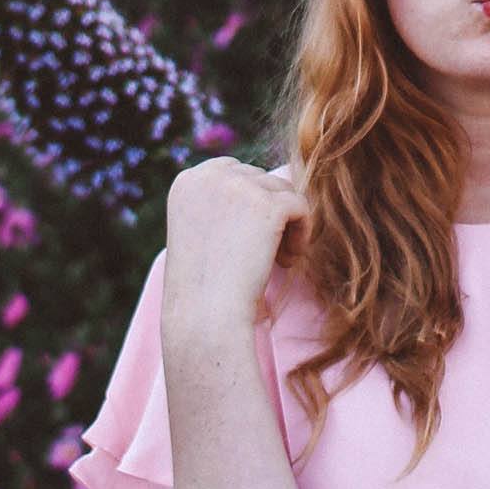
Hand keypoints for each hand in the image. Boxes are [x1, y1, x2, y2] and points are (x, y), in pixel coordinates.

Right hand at [161, 156, 308, 337]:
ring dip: (285, 223)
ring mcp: (239, 186)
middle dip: (267, 213)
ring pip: (282, 191)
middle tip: (264, 253)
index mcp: (187, 181)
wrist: (206, 316)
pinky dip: (302, 231)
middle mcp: (209, 176)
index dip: (247, 205)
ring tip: (279, 258)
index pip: (233, 172)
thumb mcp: (200, 231)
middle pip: (259, 179)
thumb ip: (222, 202)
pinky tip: (289, 259)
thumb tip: (267, 182)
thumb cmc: (204, 285)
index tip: (246, 239)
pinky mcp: (268, 204)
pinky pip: (300, 205)